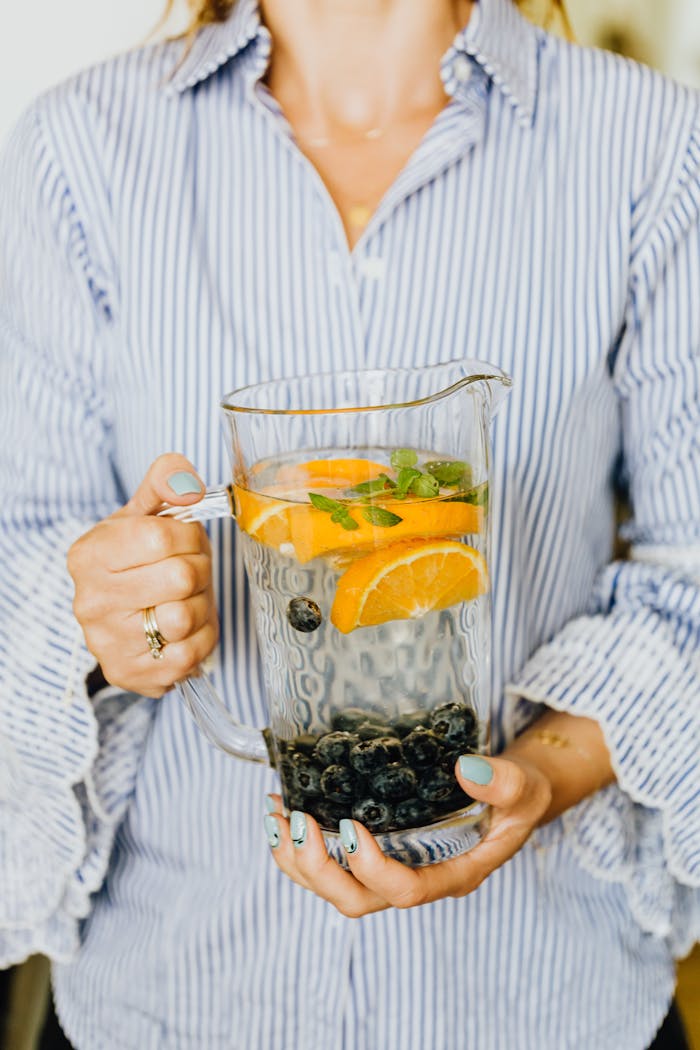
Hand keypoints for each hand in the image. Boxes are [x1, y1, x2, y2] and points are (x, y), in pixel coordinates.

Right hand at [67, 453, 217, 697]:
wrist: (122, 613)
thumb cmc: (139, 559)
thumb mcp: (146, 513)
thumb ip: (167, 481)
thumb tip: (187, 483)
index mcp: (89, 554)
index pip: (161, 536)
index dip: (189, 537)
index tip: (185, 542)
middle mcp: (89, 600)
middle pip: (180, 578)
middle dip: (199, 571)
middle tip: (190, 572)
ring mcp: (105, 642)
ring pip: (185, 619)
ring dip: (201, 606)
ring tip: (186, 599)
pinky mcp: (128, 673)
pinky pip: (189, 655)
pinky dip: (200, 639)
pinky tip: (185, 629)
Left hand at [264, 753, 551, 916]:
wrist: (512, 794)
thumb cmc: (519, 797)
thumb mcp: (525, 788)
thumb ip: (505, 783)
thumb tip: (467, 769)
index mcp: (453, 874)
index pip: (405, 890)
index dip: (371, 867)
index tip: (350, 824)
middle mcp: (418, 878)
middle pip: (357, 900)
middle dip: (317, 868)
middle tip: (293, 822)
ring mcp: (394, 868)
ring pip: (335, 889)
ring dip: (297, 860)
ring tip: (275, 816)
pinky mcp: (378, 850)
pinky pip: (332, 863)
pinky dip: (301, 843)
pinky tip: (286, 808)